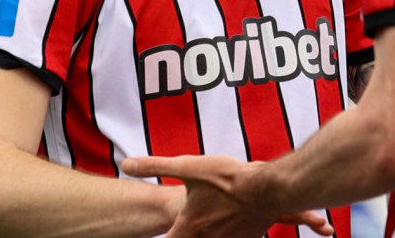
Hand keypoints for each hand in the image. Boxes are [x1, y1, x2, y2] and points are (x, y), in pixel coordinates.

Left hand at [123, 155, 332, 237]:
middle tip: (189, 223)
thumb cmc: (229, 178)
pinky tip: (231, 220)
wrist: (268, 189)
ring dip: (209, 232)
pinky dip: (229, 232)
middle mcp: (208, 237)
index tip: (161, 236)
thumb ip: (156, 166)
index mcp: (191, 224)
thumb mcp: (189, 167)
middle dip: (188, 232)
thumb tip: (126, 164)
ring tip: (211, 219)